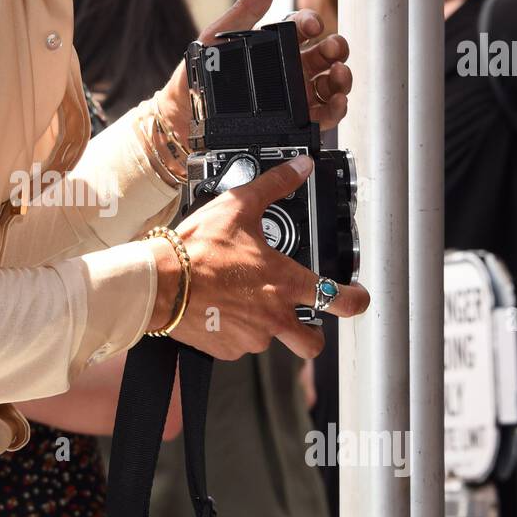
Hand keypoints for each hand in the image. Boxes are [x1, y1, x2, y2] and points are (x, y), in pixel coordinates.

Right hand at [146, 156, 369, 359]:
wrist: (160, 283)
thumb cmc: (198, 249)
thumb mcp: (239, 207)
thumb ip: (275, 185)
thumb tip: (300, 167)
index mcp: (285, 283)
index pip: (340, 300)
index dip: (356, 300)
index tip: (356, 298)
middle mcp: (274, 317)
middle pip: (311, 344)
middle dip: (312, 335)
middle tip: (303, 320)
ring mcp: (250, 338)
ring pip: (268, 340)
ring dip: (261, 325)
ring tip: (239, 300)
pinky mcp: (225, 349)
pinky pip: (237, 345)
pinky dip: (232, 330)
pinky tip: (218, 309)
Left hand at [156, 0, 352, 138]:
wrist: (184, 115)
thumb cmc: (199, 74)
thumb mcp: (218, 36)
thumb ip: (247, 8)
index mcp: (275, 44)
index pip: (303, 26)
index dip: (312, 22)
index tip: (312, 26)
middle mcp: (290, 68)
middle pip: (325, 53)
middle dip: (336, 48)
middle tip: (332, 50)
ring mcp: (296, 95)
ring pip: (330, 82)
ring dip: (341, 77)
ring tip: (340, 75)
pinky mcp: (297, 121)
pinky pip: (324, 114)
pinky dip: (337, 109)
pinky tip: (337, 102)